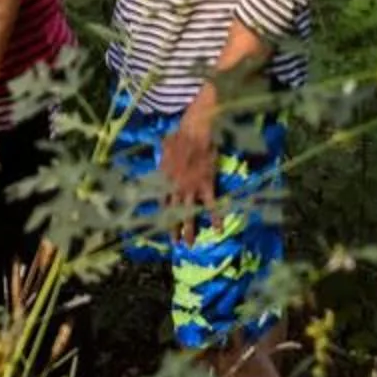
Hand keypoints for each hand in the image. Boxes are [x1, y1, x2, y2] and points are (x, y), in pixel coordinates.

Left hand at [163, 97, 218, 233]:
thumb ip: (162, 159)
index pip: (161, 202)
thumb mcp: (164, 149)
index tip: (162, 225)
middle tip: (175, 244)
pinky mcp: (206, 186)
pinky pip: (211, 206)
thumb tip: (158, 162)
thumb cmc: (179, 137)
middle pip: (173, 213)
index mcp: (164, 180)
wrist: (194, 132)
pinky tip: (218, 230)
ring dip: (189, 230)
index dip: (163, 215)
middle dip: (173, 229)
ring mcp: (191, 188)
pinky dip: (216, 218)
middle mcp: (175, 187)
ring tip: (190, 245)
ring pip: (189, 214)